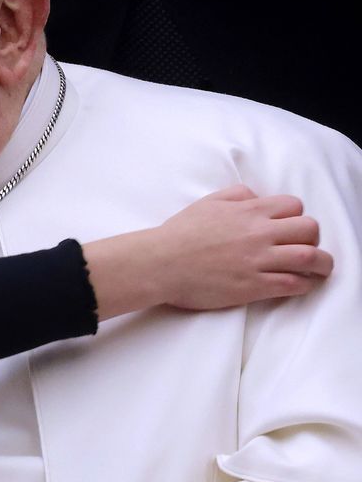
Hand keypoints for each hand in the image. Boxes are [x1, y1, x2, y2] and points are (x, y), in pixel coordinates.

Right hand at [84, 186, 332, 319]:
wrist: (160, 263)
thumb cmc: (179, 234)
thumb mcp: (207, 203)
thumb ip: (237, 195)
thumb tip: (257, 196)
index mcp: (249, 211)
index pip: (294, 206)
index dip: (296, 216)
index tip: (290, 227)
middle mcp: (259, 234)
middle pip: (309, 229)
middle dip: (312, 238)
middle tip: (305, 246)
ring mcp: (258, 261)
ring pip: (310, 257)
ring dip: (321, 263)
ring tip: (319, 269)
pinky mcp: (253, 286)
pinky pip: (293, 284)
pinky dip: (304, 284)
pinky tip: (301, 285)